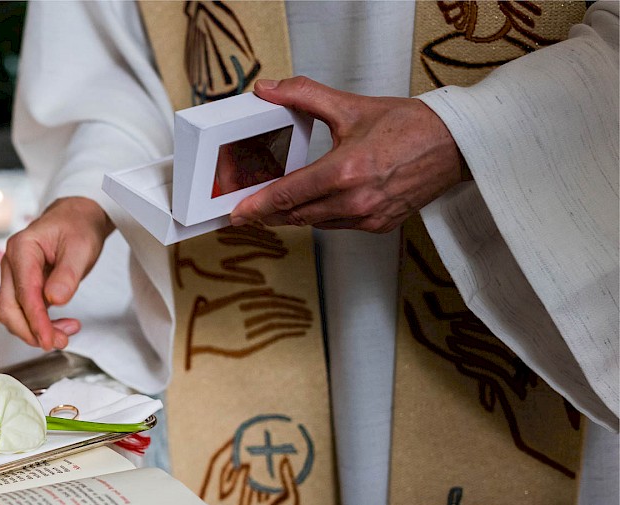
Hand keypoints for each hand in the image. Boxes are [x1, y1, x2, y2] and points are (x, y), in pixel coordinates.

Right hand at [0, 197, 112, 350]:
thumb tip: (55, 300)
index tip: (49, 340)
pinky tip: (61, 326)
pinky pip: (24, 311)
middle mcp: (11, 262)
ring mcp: (14, 275)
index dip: (36, 320)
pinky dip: (39, 324)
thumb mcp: (80, 248)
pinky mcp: (22, 285)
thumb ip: (67, 274)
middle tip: (59, 342)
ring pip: (13, 313)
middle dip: (31, 331)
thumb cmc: (78, 227)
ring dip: (35, 330)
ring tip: (66, 333)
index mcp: (22, 248)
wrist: (76, 218)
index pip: (24, 293)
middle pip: (8, 308)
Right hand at [185, 287, 312, 369]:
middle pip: (278, 308)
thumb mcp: (226, 303)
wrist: (194, 338)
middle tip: (309, 313)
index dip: (288, 300)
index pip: (272, 298)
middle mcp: (247, 309)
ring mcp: (249, 325)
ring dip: (296, 320)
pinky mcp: (251, 340)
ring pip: (280, 319)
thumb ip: (247, 296)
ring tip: (307, 322)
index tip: (302, 303)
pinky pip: (277, 333)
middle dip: (295, 310)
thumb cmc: (210, 320)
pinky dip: (291, 330)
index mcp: (242, 299)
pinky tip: (300, 330)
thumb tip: (268, 290)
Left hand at [230, 77, 469, 232]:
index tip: (237, 214)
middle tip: (246, 211)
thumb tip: (269, 89)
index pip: (287, 194)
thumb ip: (305, 96)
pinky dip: (321, 216)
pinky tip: (314, 203)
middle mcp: (355, 201)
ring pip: (315, 223)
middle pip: (296, 215)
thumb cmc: (410, 126)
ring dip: (294, 215)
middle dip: (269, 213)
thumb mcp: (351, 107)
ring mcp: (368, 217)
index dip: (257, 206)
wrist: (455, 146)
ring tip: (275, 206)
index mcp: (345, 172)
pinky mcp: (379, 226)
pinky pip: (337, 226)